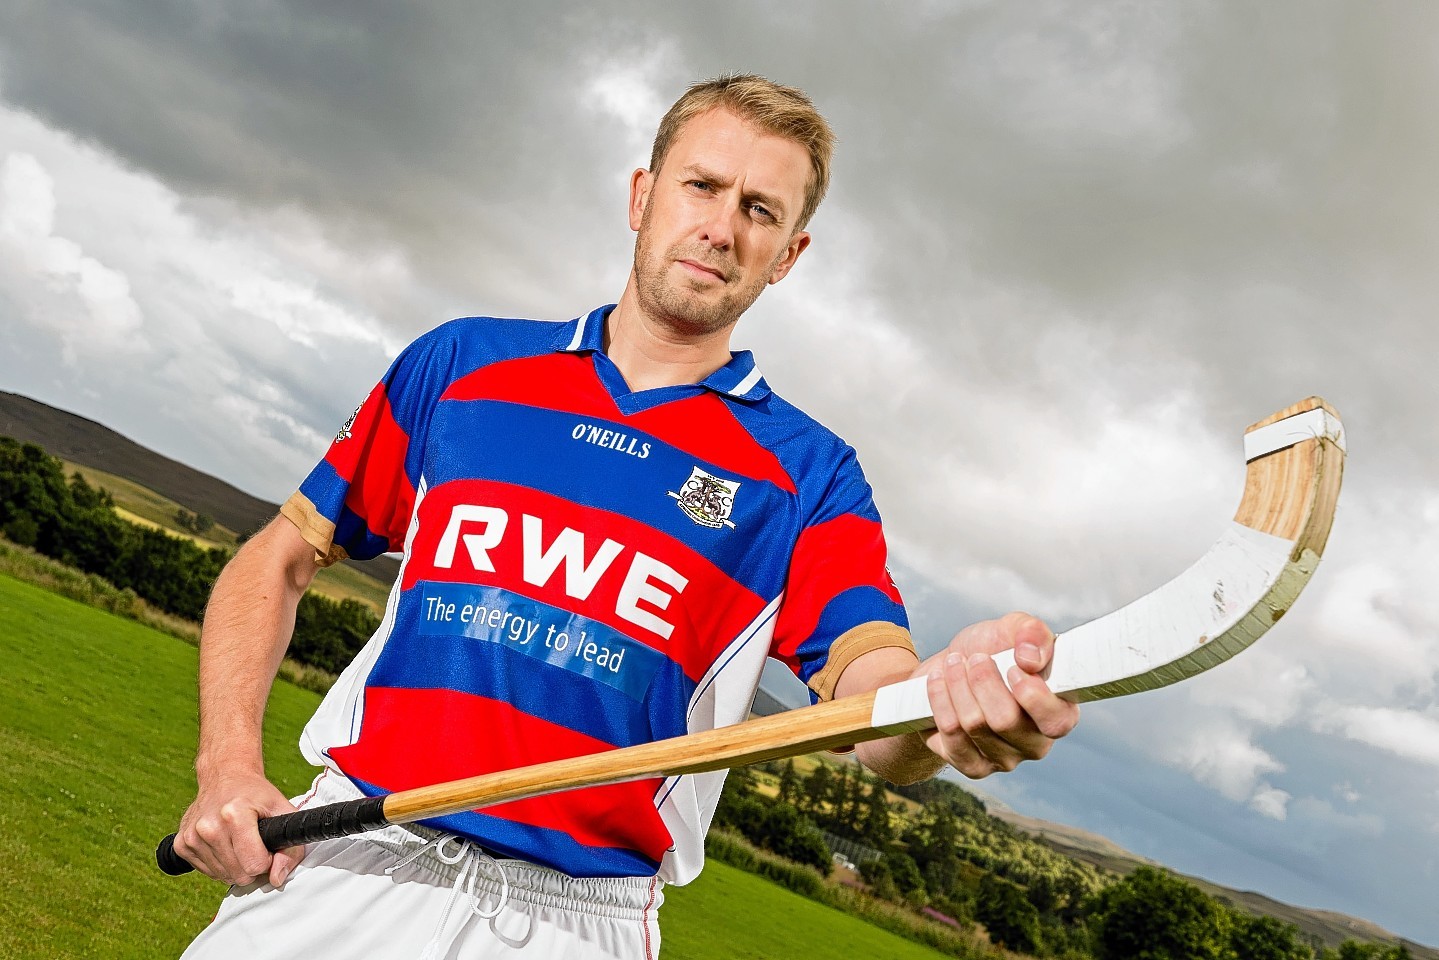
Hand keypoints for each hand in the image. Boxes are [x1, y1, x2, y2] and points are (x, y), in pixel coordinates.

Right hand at [173, 769, 302, 886]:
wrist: (225, 777)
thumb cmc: (256, 794)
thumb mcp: (283, 811)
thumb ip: (290, 848)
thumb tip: (276, 879)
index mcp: (234, 814)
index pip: (254, 865)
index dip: (268, 861)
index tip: (267, 846)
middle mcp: (208, 826)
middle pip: (239, 874)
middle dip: (252, 866)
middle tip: (254, 843)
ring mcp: (192, 836)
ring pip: (223, 877)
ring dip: (236, 866)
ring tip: (239, 841)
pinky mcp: (181, 844)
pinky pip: (207, 873)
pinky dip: (220, 864)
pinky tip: (224, 844)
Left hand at [918, 612, 1079, 778]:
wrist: (951, 668)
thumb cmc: (991, 649)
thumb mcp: (1012, 628)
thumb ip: (1031, 632)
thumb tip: (1030, 658)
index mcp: (1059, 712)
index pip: (1057, 722)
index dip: (1033, 696)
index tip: (1012, 667)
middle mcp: (1036, 743)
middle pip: (1005, 721)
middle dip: (982, 682)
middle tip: (974, 658)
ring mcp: (1004, 759)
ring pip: (974, 726)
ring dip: (957, 686)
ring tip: (953, 663)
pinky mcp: (973, 766)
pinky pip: (951, 737)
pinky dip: (940, 702)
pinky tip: (937, 681)